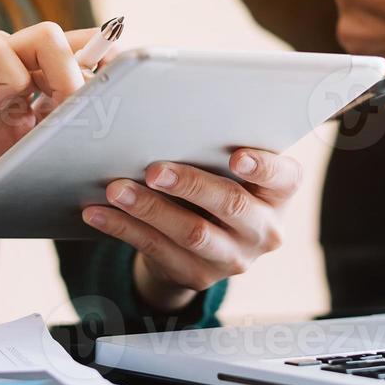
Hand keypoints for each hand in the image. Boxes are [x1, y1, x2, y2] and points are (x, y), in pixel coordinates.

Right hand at [0, 22, 96, 257]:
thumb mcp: (26, 152)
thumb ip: (60, 136)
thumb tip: (112, 144)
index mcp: (38, 80)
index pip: (86, 55)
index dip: (113, 64)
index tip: (136, 87)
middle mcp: (19, 63)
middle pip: (76, 40)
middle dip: (98, 68)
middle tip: (107, 104)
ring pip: (46, 37)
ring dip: (67, 70)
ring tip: (69, 104)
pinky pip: (1, 53)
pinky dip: (16, 76)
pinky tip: (15, 105)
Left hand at [82, 149, 299, 313]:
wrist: (206, 244)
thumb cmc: (218, 183)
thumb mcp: (230, 168)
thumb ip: (218, 146)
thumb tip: (177, 109)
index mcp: (279, 195)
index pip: (284, 179)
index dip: (263, 168)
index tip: (237, 157)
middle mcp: (264, 230)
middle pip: (231, 205)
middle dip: (190, 185)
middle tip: (155, 170)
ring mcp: (233, 258)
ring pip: (191, 233)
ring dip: (150, 209)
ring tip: (117, 190)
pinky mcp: (197, 275)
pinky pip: (157, 249)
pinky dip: (124, 228)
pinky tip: (99, 213)